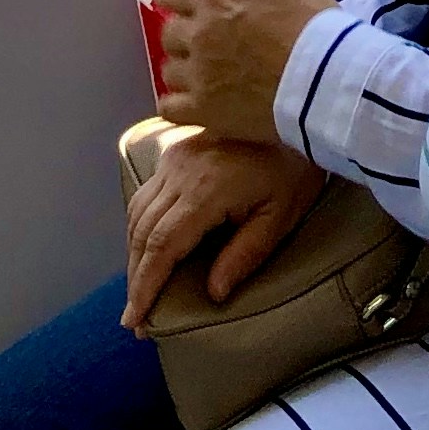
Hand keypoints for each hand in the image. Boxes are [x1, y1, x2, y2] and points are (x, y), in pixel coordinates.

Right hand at [124, 131, 326, 332]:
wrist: (293, 109)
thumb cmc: (294, 167)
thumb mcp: (280, 216)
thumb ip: (245, 255)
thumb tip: (214, 294)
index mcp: (205, 191)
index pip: (162, 246)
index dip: (146, 286)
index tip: (136, 320)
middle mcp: (180, 172)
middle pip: (142, 232)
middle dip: (136, 278)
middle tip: (134, 318)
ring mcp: (175, 157)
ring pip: (138, 211)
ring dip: (134, 253)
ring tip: (139, 289)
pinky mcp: (177, 150)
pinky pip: (147, 193)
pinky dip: (141, 225)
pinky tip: (147, 247)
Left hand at [152, 0, 336, 138]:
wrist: (324, 78)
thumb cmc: (309, 21)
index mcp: (213, 0)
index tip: (175, 4)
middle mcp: (197, 36)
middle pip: (169, 35)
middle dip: (180, 35)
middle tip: (198, 41)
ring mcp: (198, 77)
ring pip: (168, 71)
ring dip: (180, 69)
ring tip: (198, 74)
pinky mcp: (204, 113)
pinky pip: (170, 109)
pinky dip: (176, 105)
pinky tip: (190, 104)